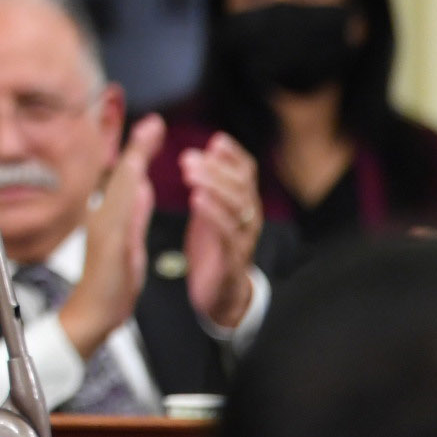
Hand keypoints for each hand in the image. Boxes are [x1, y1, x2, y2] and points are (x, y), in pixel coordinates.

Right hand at [56, 114, 160, 358]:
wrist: (92, 314)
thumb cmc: (110, 282)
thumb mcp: (128, 240)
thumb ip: (135, 211)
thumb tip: (142, 184)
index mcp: (111, 213)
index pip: (124, 173)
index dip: (135, 147)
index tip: (151, 123)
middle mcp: (104, 215)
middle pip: (121, 171)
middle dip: (136, 143)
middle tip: (153, 120)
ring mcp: (105, 227)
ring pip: (121, 186)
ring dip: (135, 157)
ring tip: (149, 133)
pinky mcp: (109, 243)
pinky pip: (121, 211)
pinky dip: (130, 190)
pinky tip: (137, 175)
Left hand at [179, 131, 262, 327]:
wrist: (221, 295)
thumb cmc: (214, 247)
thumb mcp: (213, 208)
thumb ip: (215, 181)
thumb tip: (213, 145)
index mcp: (243, 203)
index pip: (247, 172)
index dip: (234, 155)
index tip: (216, 140)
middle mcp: (248, 218)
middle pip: (240, 186)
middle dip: (215, 169)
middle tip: (188, 158)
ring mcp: (243, 239)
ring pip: (236, 207)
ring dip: (213, 186)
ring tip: (189, 174)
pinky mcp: (231, 260)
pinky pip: (227, 234)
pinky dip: (213, 214)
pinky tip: (196, 200)